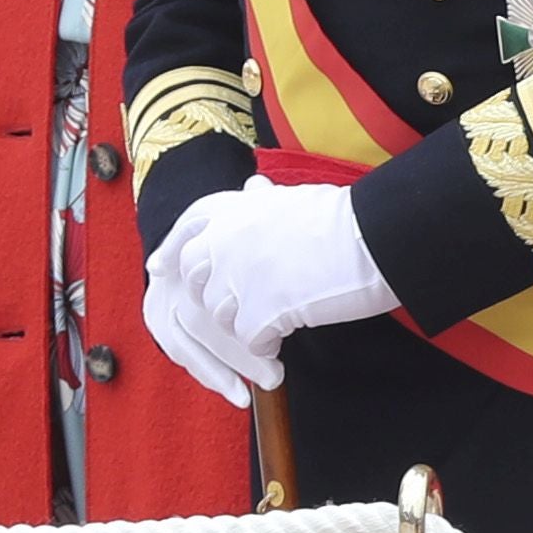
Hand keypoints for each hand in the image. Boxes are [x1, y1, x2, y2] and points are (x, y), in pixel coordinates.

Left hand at [145, 183, 396, 402]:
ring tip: (280, 319)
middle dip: (216, 295)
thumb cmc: (345, 219)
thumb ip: (263, 201)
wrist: (372, 240)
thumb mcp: (294, 198)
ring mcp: (239, 277)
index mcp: (233, 210)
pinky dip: (266, 345)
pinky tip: (286, 337)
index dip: (171, 251)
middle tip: (248, 303)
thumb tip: (252, 186)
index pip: (186, 230)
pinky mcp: (259, 312)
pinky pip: (249, 341)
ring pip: (221, 316)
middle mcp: (225, 241)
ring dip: (246, 322)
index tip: (160, 270)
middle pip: (197, 281)